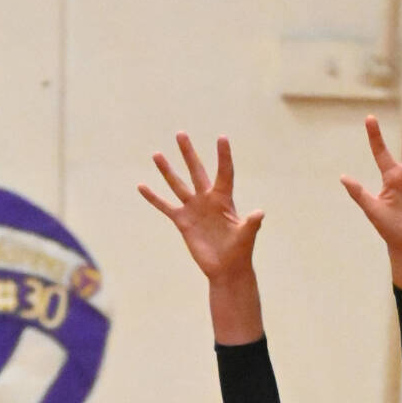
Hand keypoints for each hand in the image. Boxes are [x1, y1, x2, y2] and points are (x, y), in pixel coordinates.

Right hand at [139, 134, 263, 283]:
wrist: (226, 269)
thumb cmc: (240, 252)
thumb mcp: (246, 236)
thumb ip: (251, 223)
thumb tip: (259, 214)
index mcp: (224, 199)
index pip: (224, 172)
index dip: (223, 156)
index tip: (221, 137)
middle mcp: (207, 199)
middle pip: (196, 171)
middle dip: (188, 153)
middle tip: (180, 134)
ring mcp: (194, 209)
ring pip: (177, 185)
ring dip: (167, 170)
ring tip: (157, 154)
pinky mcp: (183, 222)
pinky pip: (165, 207)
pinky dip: (154, 197)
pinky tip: (142, 186)